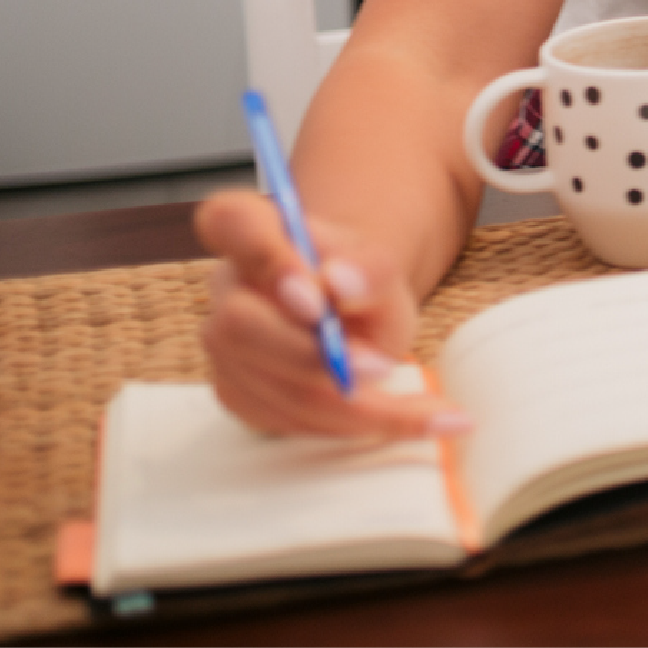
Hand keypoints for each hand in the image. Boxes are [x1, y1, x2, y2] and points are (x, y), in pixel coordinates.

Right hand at [195, 191, 463, 438]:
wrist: (358, 312)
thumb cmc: (363, 281)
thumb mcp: (384, 268)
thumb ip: (368, 269)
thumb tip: (340, 284)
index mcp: (251, 231)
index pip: (230, 222)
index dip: (267, 262)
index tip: (318, 300)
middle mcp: (227, 287)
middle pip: (239, 325)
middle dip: (312, 357)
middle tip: (380, 367)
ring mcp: (224, 345)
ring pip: (269, 384)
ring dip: (349, 404)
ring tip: (424, 408)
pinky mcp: (240, 393)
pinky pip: (285, 420)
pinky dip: (351, 426)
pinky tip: (403, 420)